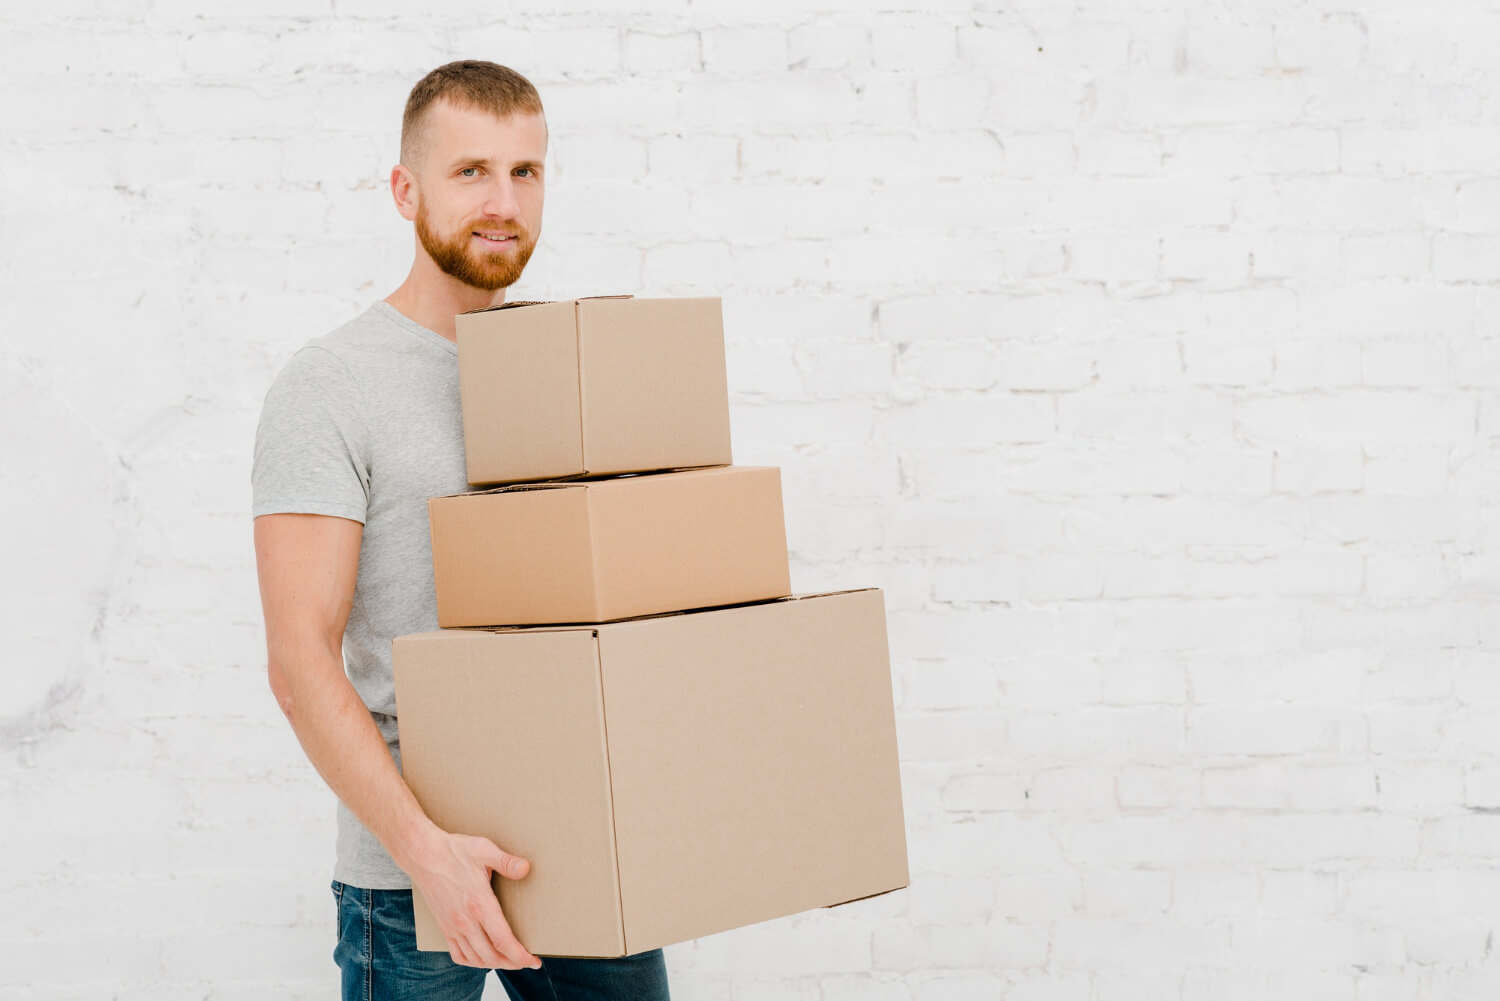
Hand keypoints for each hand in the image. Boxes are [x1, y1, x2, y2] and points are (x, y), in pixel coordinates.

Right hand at [409, 830, 540, 969]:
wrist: (423, 855)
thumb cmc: (454, 851)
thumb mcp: (483, 849)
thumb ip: (506, 861)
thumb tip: (526, 868)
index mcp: (479, 904)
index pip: (503, 941)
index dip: (520, 956)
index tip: (534, 961)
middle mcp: (465, 921)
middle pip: (491, 956)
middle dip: (513, 962)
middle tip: (527, 961)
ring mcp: (452, 926)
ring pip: (475, 959)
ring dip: (495, 964)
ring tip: (510, 960)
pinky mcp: (444, 927)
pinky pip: (458, 954)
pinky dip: (473, 962)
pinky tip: (483, 958)